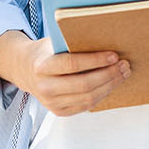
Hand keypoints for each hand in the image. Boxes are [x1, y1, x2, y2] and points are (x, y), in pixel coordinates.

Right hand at [0, 31, 129, 115]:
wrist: (25, 69)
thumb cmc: (46, 52)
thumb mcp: (54, 42)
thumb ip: (73, 42)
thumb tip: (105, 37)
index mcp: (42, 66)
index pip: (73, 64)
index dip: (96, 60)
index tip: (114, 55)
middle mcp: (44, 87)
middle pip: (84, 84)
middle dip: (108, 74)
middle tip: (123, 65)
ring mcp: (50, 102)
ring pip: (88, 98)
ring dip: (109, 86)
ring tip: (122, 74)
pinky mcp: (58, 111)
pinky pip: (86, 106)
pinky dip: (102, 95)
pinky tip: (111, 84)